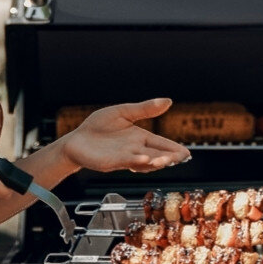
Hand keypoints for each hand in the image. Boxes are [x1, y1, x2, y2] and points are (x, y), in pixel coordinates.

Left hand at [60, 98, 190, 173]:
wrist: (77, 139)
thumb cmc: (98, 127)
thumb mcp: (123, 112)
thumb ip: (145, 109)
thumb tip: (168, 100)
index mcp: (140, 138)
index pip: (162, 144)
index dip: (174, 150)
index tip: (186, 153)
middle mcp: (135, 150)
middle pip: (157, 156)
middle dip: (169, 158)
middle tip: (179, 158)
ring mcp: (124, 158)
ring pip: (145, 163)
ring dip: (156, 162)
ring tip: (165, 159)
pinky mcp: (112, 162)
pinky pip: (127, 162)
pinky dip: (136, 161)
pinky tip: (144, 158)